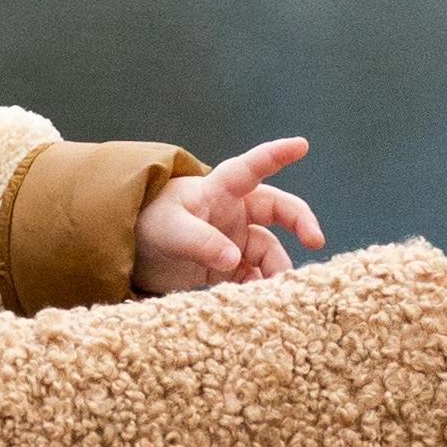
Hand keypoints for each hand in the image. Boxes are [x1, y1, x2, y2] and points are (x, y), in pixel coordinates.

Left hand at [135, 136, 325, 294]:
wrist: (131, 254)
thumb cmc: (149, 226)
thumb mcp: (170, 229)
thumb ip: (200, 241)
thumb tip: (232, 260)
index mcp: (219, 191)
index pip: (251, 168)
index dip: (275, 155)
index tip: (301, 145)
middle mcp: (234, 213)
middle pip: (278, 211)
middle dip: (300, 222)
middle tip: (315, 241)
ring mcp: (235, 241)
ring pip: (269, 252)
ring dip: (276, 269)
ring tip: (277, 289)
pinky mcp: (229, 269)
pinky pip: (255, 277)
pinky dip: (261, 289)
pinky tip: (261, 302)